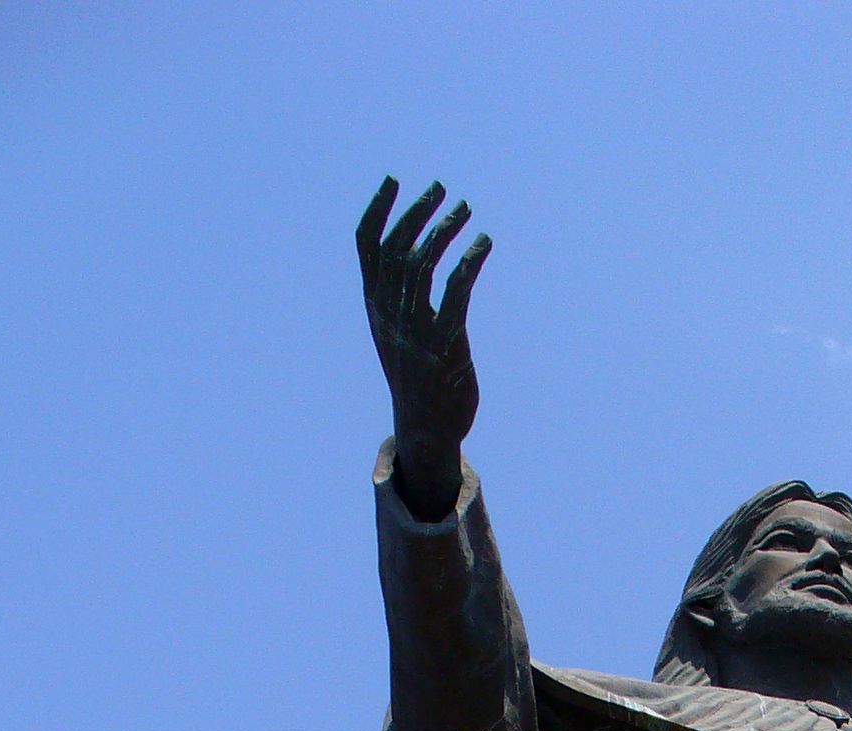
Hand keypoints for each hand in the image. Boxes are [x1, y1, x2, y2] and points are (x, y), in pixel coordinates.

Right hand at [356, 176, 492, 522]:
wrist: (426, 429)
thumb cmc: (415, 376)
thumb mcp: (395, 332)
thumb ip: (395, 296)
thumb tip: (407, 255)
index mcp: (375, 307)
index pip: (367, 247)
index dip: (378, 209)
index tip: (394, 180)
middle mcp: (391, 314)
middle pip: (398, 247)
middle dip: (419, 211)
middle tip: (441, 190)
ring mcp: (416, 329)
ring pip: (425, 263)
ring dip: (446, 229)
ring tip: (466, 210)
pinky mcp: (446, 343)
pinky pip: (457, 290)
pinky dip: (470, 260)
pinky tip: (484, 243)